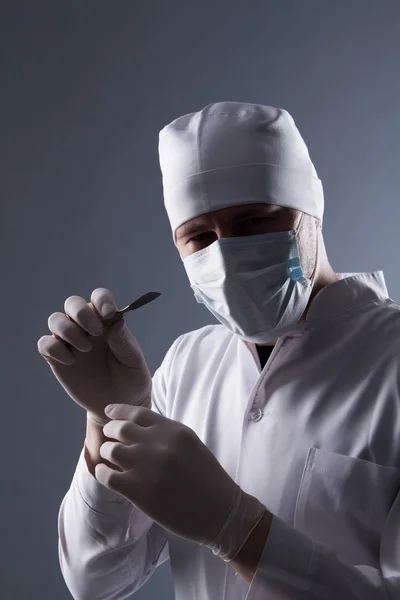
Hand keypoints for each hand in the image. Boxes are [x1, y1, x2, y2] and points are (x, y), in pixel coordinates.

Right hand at [37, 288, 151, 425]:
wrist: (119, 404)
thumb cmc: (131, 378)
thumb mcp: (133, 361)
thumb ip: (123, 340)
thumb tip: (115, 320)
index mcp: (107, 322)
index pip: (99, 298)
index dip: (101, 300)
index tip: (108, 313)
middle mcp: (86, 327)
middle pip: (72, 303)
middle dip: (81, 313)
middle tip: (96, 332)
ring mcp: (70, 342)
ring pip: (55, 320)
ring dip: (68, 330)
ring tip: (86, 349)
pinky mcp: (57, 359)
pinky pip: (45, 344)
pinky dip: (54, 349)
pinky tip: (71, 361)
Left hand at [95, 404, 266, 560]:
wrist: (220, 512)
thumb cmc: (208, 478)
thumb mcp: (191, 444)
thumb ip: (166, 434)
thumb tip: (138, 428)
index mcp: (174, 430)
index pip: (137, 412)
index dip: (118, 411)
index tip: (108, 412)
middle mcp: (159, 444)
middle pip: (120, 428)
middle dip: (110, 431)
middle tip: (108, 437)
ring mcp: (147, 467)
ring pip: (110, 450)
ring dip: (106, 452)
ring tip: (108, 458)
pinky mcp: (138, 491)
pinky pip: (107, 475)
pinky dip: (102, 472)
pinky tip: (105, 473)